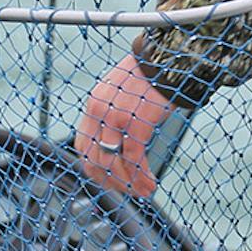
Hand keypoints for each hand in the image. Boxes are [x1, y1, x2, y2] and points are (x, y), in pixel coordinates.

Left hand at [74, 54, 173, 197]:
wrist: (168, 58)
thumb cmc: (152, 76)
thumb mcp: (123, 94)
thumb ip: (115, 116)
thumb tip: (120, 144)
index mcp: (94, 104)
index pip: (82, 146)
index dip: (95, 169)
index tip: (110, 180)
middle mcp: (98, 111)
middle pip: (93, 159)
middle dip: (111, 182)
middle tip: (128, 191)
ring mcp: (114, 118)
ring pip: (112, 164)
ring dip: (128, 184)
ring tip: (144, 191)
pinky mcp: (134, 124)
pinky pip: (133, 160)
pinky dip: (141, 177)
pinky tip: (150, 183)